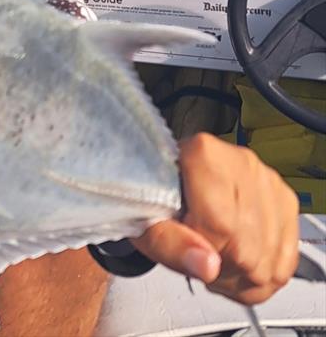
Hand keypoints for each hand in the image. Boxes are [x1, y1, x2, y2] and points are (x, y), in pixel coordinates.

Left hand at [131, 132, 299, 304]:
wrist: (163, 178)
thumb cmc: (151, 196)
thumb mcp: (146, 221)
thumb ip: (171, 243)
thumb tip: (207, 265)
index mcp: (204, 155)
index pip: (220, 225)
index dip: (200, 247)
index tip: (184, 241)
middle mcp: (242, 162)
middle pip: (248, 246)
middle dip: (219, 267)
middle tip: (195, 255)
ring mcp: (268, 182)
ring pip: (270, 258)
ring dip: (239, 275)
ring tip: (211, 259)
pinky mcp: (284, 201)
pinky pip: (285, 259)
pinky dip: (259, 275)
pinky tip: (234, 265)